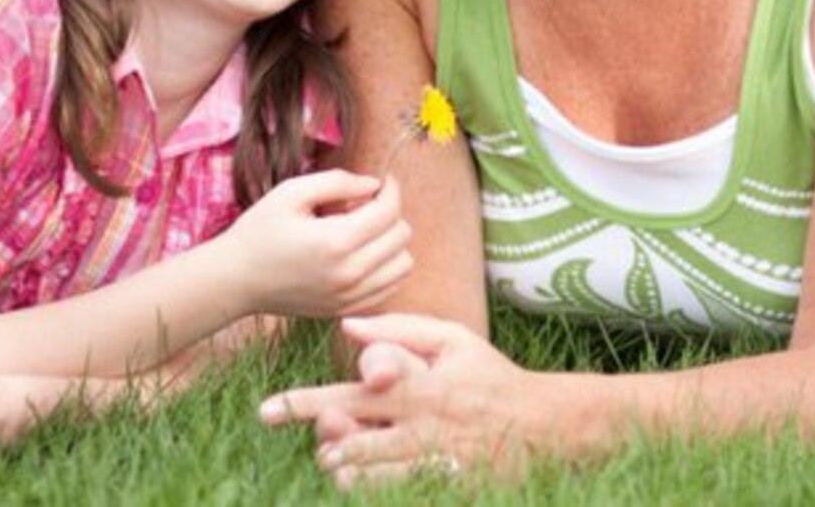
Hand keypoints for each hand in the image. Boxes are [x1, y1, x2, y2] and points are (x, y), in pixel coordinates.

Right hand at [223, 171, 412, 318]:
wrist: (235, 280)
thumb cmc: (259, 231)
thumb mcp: (291, 193)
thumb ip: (337, 182)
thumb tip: (373, 184)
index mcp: (336, 241)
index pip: (390, 211)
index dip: (391, 189)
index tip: (381, 181)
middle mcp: (349, 273)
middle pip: (401, 236)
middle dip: (390, 213)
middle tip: (363, 205)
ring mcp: (349, 296)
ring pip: (403, 264)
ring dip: (391, 242)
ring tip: (363, 232)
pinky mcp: (346, 309)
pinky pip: (389, 287)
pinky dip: (386, 268)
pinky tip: (362, 254)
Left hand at [259, 315, 538, 487]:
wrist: (548, 425)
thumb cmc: (491, 376)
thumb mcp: (453, 339)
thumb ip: (400, 328)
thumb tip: (350, 325)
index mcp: (418, 387)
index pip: (349, 395)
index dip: (303, 404)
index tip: (266, 410)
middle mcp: (422, 428)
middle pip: (351, 443)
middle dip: (326, 443)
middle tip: (326, 440)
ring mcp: (435, 464)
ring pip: (368, 479)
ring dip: (345, 471)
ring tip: (341, 461)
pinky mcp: (449, 489)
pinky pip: (397, 496)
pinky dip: (374, 491)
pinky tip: (366, 482)